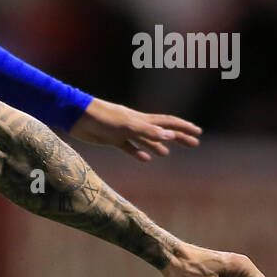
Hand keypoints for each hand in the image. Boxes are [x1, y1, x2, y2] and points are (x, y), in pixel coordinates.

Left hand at [70, 98, 201, 161]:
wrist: (78, 117)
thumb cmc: (103, 119)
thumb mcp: (128, 126)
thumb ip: (148, 131)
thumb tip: (170, 137)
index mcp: (143, 120)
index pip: (169, 123)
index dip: (184, 128)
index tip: (198, 133)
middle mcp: (136, 124)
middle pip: (162, 132)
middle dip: (178, 137)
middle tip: (193, 144)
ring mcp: (125, 132)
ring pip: (146, 140)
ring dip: (158, 146)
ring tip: (166, 154)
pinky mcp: (112, 139)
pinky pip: (129, 147)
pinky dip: (138, 153)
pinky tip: (144, 159)